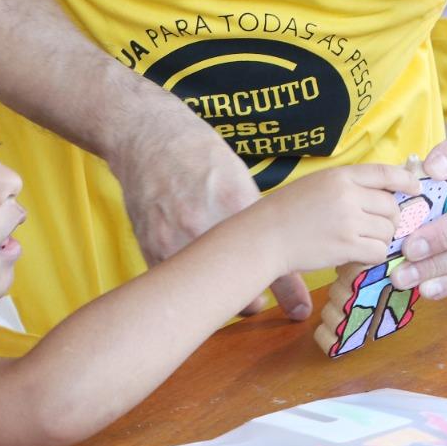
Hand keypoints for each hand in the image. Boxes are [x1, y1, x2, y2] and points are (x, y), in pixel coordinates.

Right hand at [110, 123, 316, 317]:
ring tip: (228, 292)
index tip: (297, 307)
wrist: (149, 138)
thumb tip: (281, 253)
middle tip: (259, 302)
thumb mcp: (239, 179)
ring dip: (219, 297)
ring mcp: (173, 238)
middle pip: (238, 283)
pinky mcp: (150, 247)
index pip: (269, 258)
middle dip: (252, 299)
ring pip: (206, 290)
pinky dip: (191, 286)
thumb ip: (255, 218)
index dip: (287, 290)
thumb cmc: (199, 155)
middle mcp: (204, 223)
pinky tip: (198, 280)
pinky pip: (179, 283)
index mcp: (235, 203)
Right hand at [256, 162, 421, 276]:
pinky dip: (373, 255)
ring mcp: (348, 221)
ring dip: (381, 239)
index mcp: (341, 176)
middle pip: (391, 207)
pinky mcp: (346, 246)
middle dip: (391, 220)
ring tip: (362, 242)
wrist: (266, 236)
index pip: (384, 173)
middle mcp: (348, 195)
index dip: (405, 180)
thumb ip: (347, 185)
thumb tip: (382, 193)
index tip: (415, 188)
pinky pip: (378, 251)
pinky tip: (359, 254)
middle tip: (378, 228)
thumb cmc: (288, 210)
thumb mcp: (317, 184)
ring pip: (387, 231)